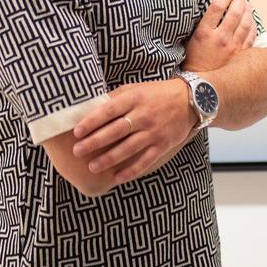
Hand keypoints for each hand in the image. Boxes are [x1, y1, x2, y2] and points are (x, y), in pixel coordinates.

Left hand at [71, 79, 193, 183]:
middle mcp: (144, 115)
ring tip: (92, 166)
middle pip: (116, 131)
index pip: (109, 110)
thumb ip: (115, 98)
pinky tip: (118, 177)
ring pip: (129, 148)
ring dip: (109, 159)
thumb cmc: (156, 93)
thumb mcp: (135, 89)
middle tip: (77, 151)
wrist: (189, 99)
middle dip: (95, 142)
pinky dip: (132, 170)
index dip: (92, 121)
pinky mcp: (163, 144)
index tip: (76, 132)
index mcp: (134, 98)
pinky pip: (146, 160)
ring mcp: (154, 131)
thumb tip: (90, 109)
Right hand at [181, 0, 257, 71]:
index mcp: (204, 33)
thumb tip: (213, 11)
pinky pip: (250, 36)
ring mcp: (232, 47)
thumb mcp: (190, 41)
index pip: (217, 7)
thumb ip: (202, 26)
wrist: (200, 86)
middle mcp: (220, 38)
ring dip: (248, 10)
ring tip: (247, 4)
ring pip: (245, 23)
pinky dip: (253, 25)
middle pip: (234, 12)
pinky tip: (252, 20)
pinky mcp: (240, 55)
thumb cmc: (192, 63)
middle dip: (239, 0)